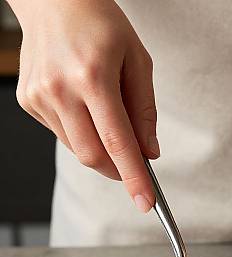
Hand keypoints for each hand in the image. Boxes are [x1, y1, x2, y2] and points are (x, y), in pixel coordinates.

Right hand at [11, 0, 157, 210]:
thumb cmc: (101, 25)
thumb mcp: (138, 61)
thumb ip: (144, 111)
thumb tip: (149, 152)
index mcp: (93, 76)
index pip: (117, 142)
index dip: (134, 177)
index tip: (146, 203)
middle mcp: (60, 89)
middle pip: (93, 156)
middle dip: (118, 169)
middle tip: (134, 163)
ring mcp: (39, 96)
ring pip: (78, 150)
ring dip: (101, 148)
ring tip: (105, 113)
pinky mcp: (28, 101)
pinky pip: (64, 135)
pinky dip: (83, 133)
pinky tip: (84, 106)